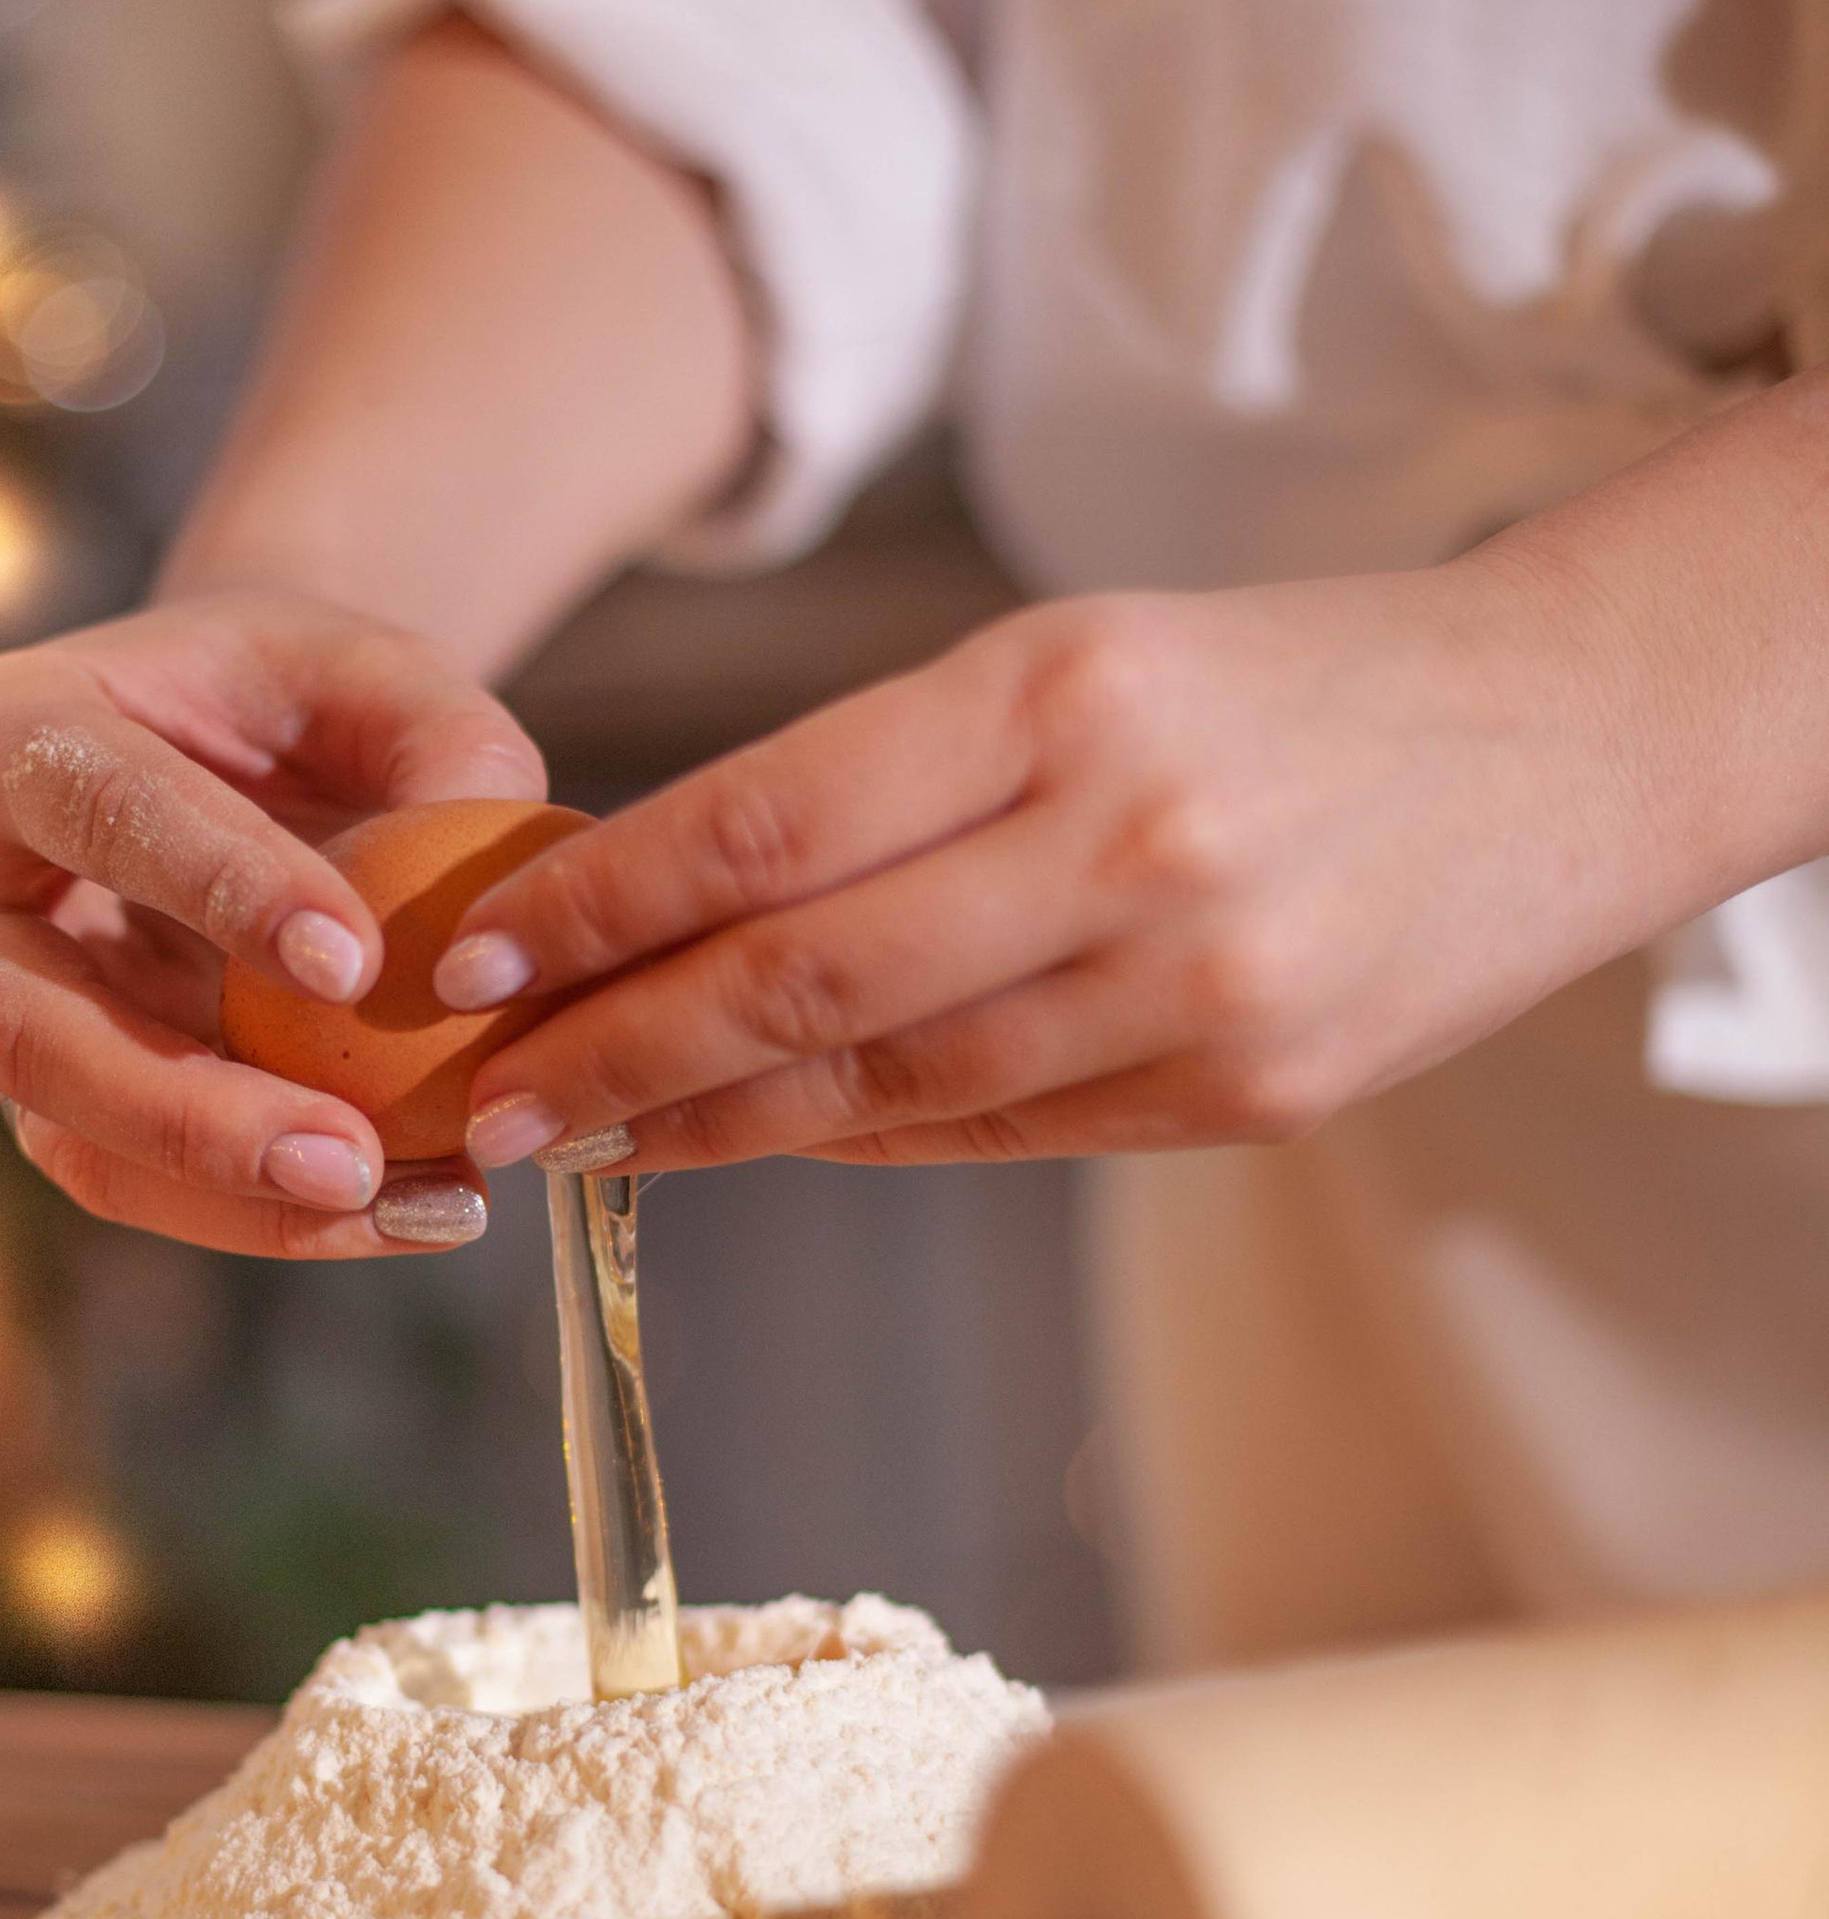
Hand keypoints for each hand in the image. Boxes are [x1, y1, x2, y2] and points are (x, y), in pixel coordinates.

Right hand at [0, 587, 542, 1252]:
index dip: (218, 885)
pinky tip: (412, 1210)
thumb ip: (450, 752)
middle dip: (190, 1110)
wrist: (235, 754)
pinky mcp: (51, 1097)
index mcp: (6, 731)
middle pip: (28, 1024)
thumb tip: (490, 925)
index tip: (355, 963)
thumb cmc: (301, 701)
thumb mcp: (385, 678)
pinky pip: (142, 1185)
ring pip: (75, 1141)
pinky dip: (272, 1217)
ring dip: (242, 1202)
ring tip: (415, 1208)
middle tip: (349, 1157)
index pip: (97, 807)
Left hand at [437, 552, 1691, 1172]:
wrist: (1560, 743)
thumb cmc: (1279, 685)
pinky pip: (994, 1133)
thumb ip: (889, 785)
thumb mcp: (1078, 660)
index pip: (762, 820)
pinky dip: (855, 1139)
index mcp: (1063, 691)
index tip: (472, 964)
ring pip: (883, 1086)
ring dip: (709, 1128)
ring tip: (588, 1143)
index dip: (593, 908)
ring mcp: (1195, 988)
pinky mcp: (1245, 1098)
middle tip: (484, 1110)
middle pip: (796, 981)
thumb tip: (673, 920)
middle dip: (609, 1057)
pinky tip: (751, 1145)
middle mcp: (1127, 842)